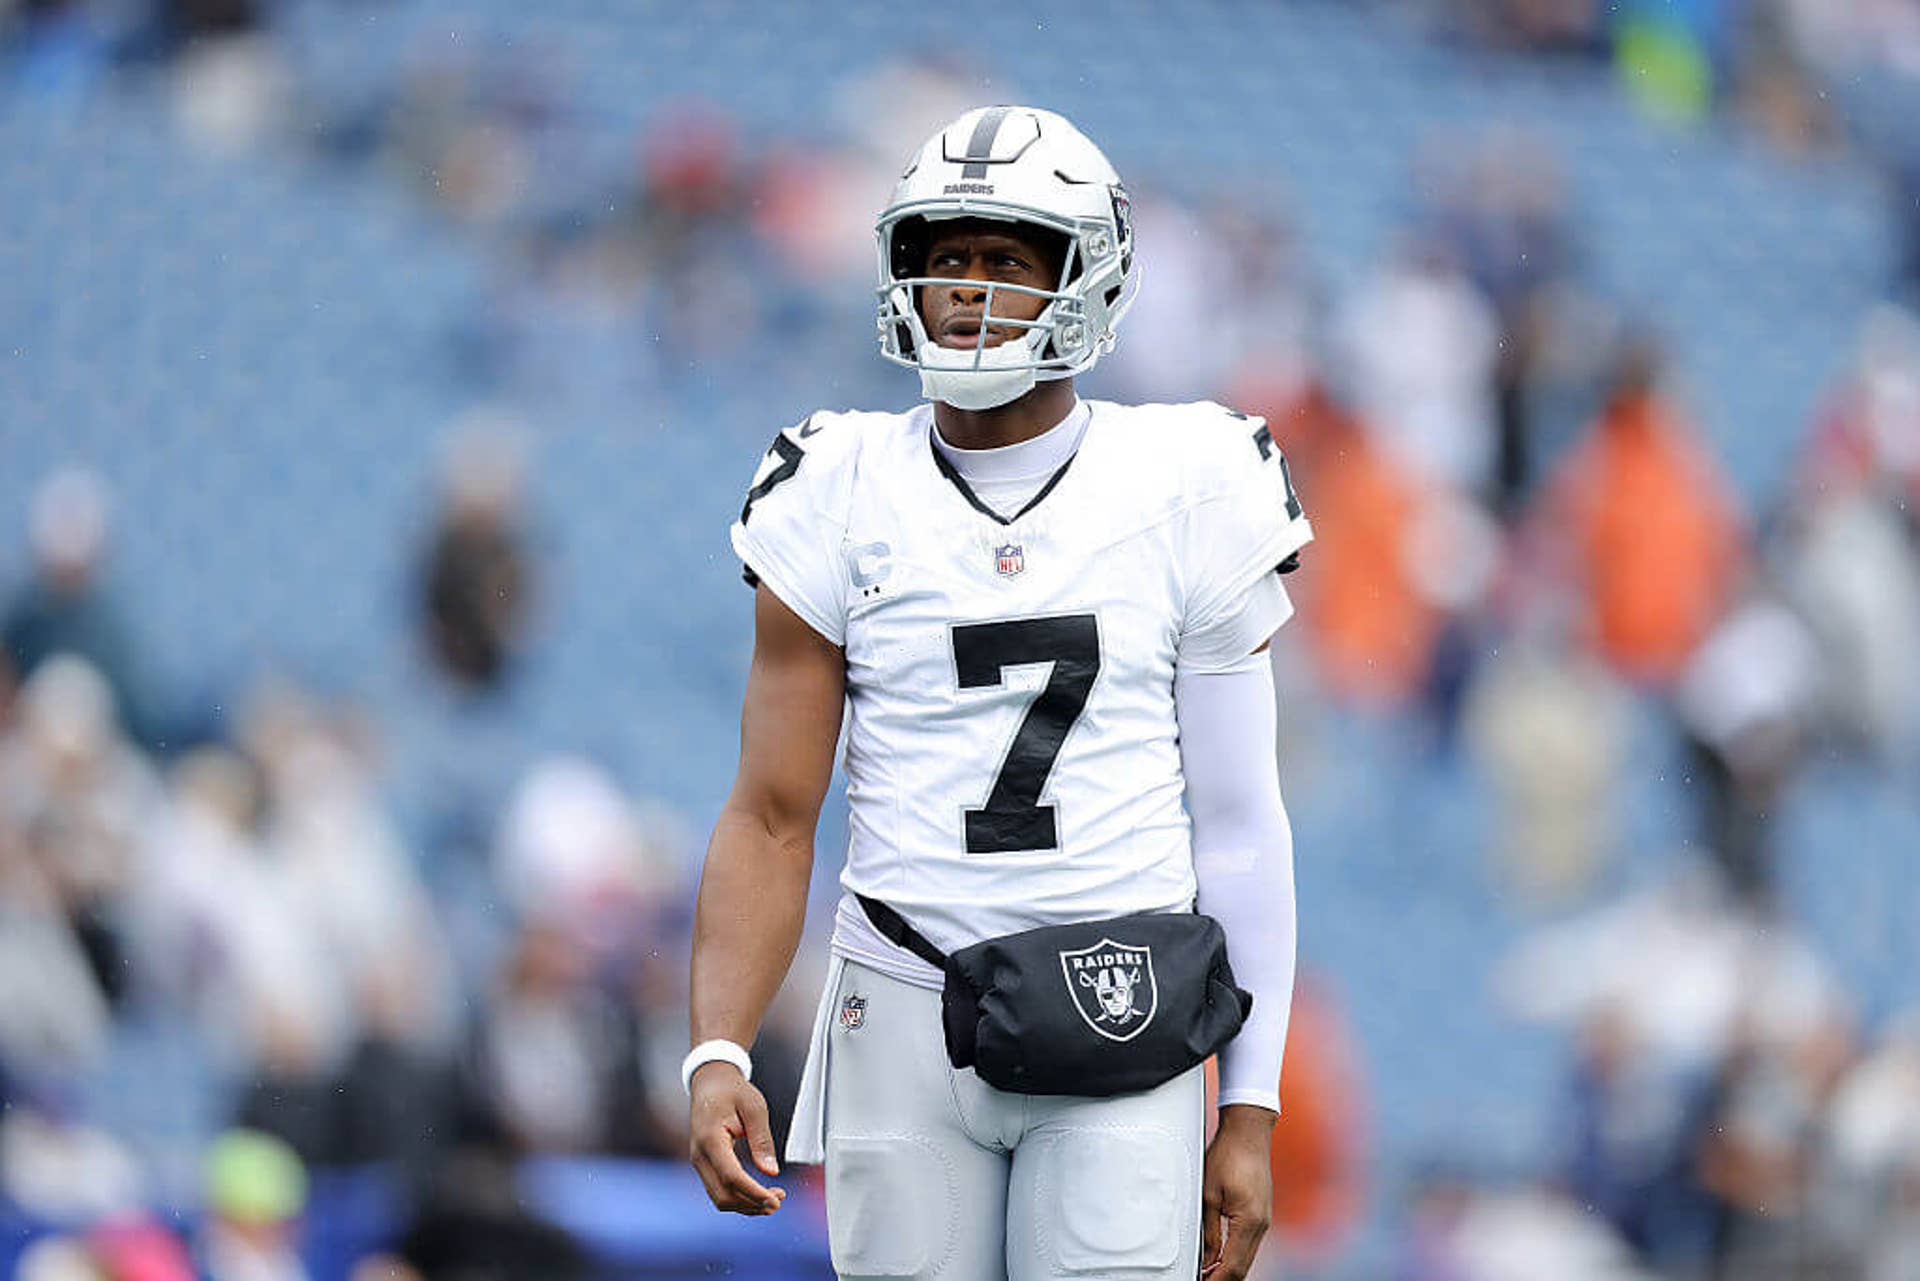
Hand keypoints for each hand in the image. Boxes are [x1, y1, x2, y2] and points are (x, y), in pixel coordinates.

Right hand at [687, 1063, 786, 1214]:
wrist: (710, 1083)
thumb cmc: (731, 1090)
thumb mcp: (754, 1107)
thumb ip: (761, 1140)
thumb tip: (771, 1172)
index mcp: (710, 1139)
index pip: (730, 1176)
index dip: (753, 1193)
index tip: (775, 1200)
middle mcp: (700, 1155)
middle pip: (723, 1195)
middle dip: (752, 1204)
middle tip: (780, 1199)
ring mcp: (699, 1162)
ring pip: (719, 1198)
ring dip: (746, 1205)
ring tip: (773, 1199)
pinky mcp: (705, 1165)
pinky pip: (719, 1190)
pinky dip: (739, 1197)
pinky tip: (758, 1195)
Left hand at [1200, 1105, 1274, 1279]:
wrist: (1248, 1132)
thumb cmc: (1228, 1155)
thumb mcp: (1209, 1195)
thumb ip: (1208, 1231)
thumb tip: (1206, 1258)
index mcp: (1249, 1221)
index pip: (1232, 1266)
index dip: (1215, 1280)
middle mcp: (1262, 1225)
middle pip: (1243, 1267)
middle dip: (1222, 1279)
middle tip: (1202, 1280)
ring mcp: (1264, 1220)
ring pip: (1247, 1257)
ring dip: (1228, 1269)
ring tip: (1206, 1274)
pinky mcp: (1262, 1213)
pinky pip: (1250, 1243)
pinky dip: (1235, 1255)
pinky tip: (1220, 1257)